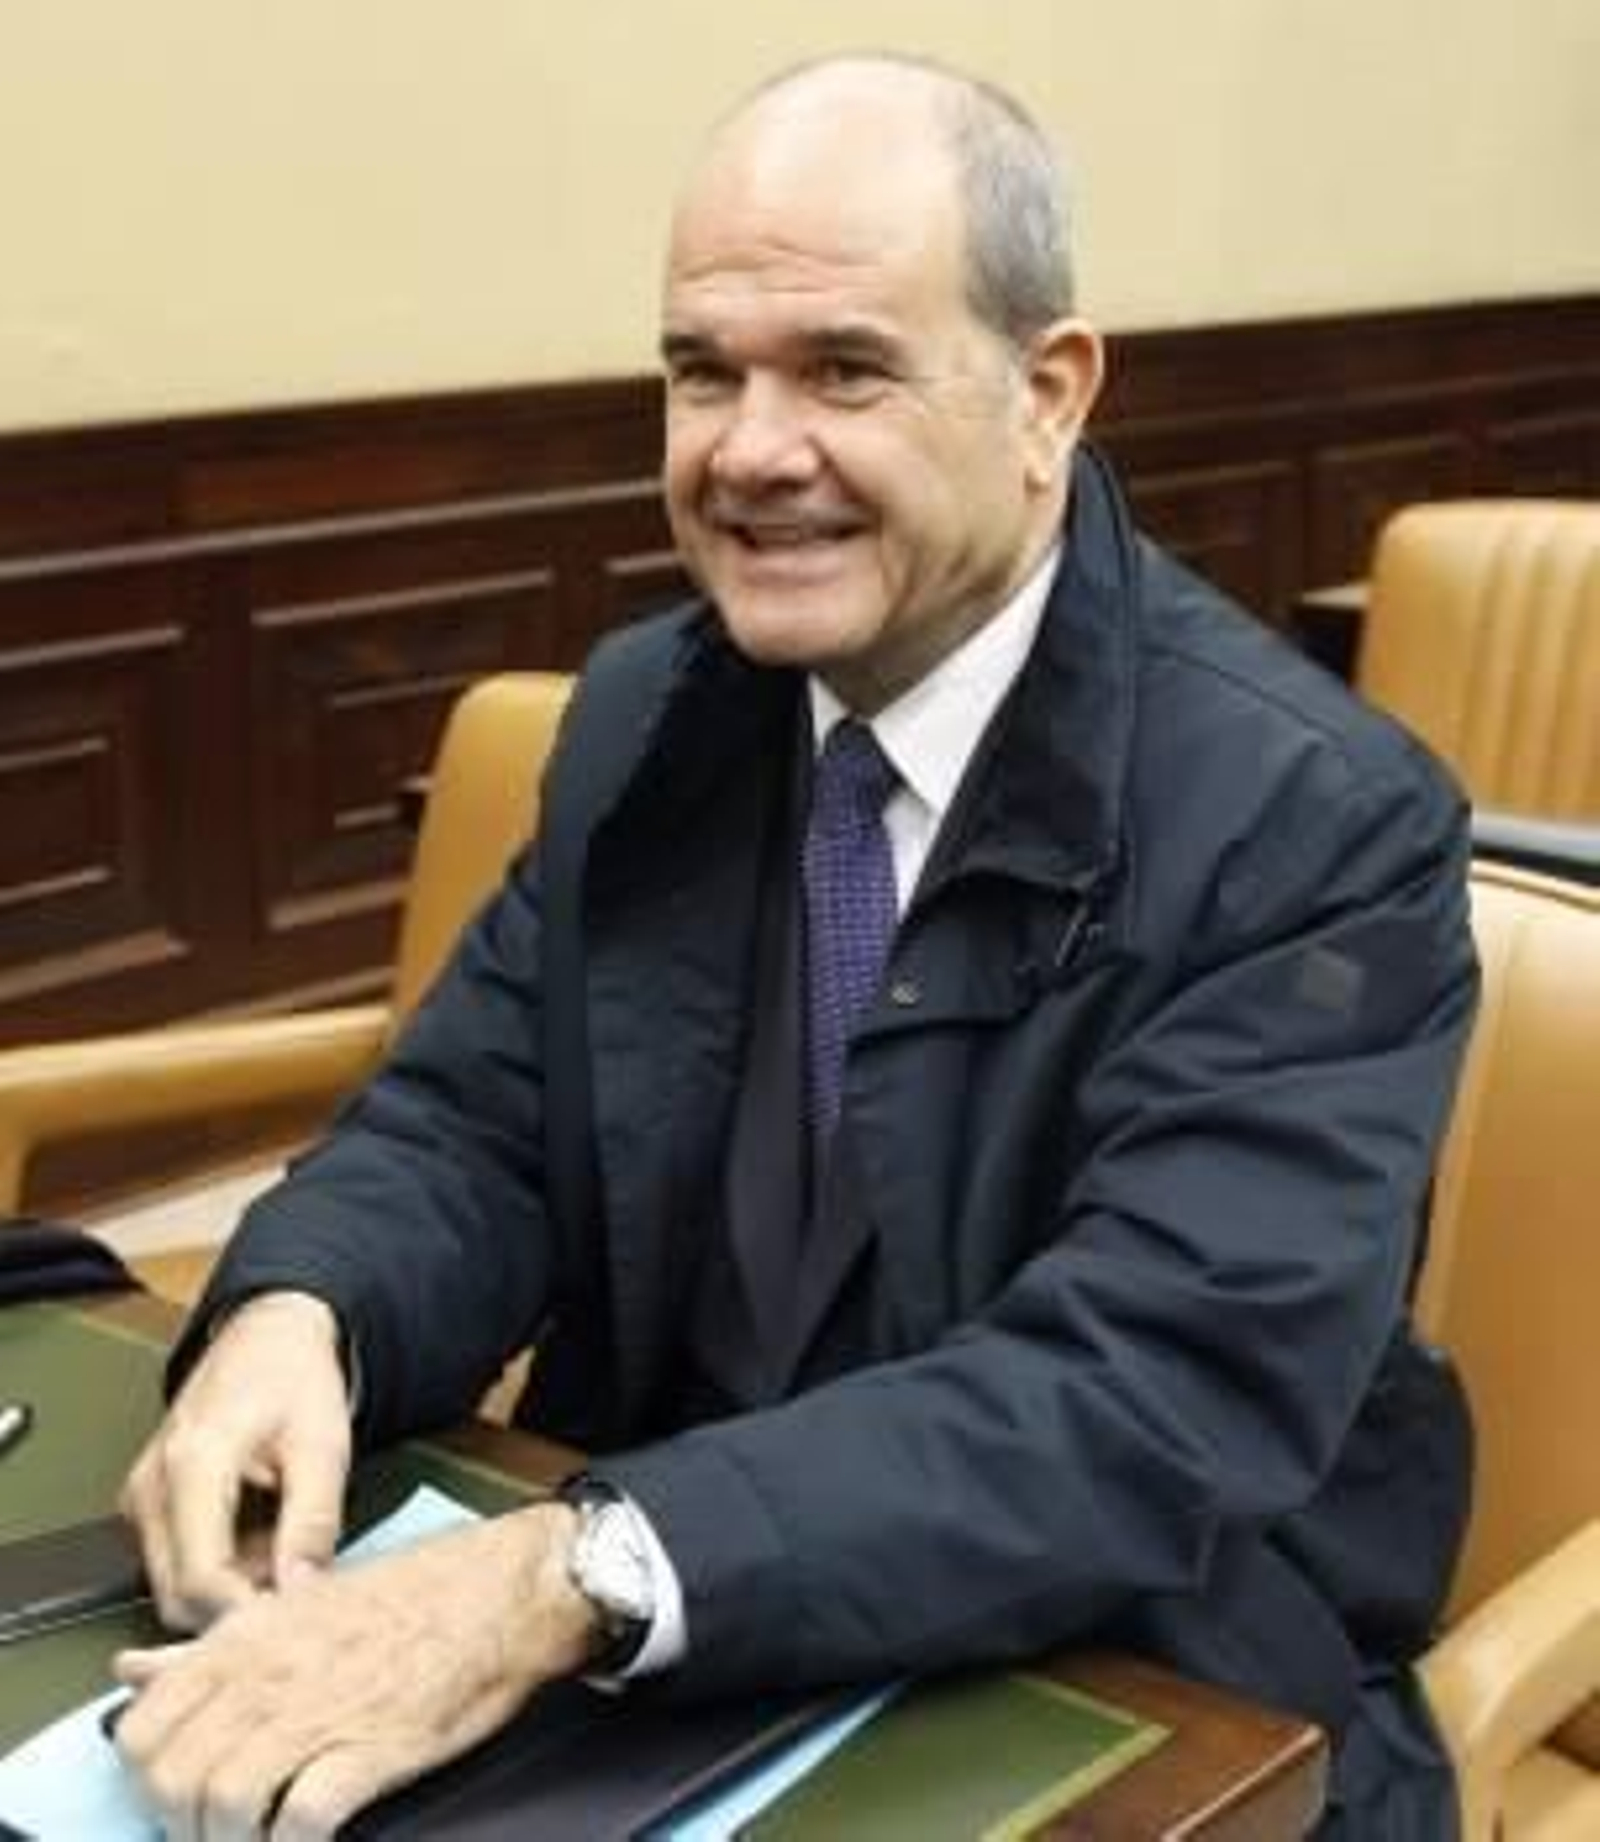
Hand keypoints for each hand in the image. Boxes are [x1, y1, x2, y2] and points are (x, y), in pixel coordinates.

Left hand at [112, 1503, 595, 1841]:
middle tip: (215, 1833)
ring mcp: (317, 1713)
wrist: (501, 1591)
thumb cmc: (412, 1597)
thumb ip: (209, 1649)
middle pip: (172, 1780)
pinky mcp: (369, 1750)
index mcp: (245, 1640)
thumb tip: (134, 1669)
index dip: (150, 1776)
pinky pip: (299, 1822)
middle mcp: (268, 1676)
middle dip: (184, 1826)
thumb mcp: (296, 1606)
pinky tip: (305, 1841)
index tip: (176, 1793)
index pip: (142, 1730)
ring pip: (221, 1806)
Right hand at [120, 1291, 351, 1629]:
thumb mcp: (323, 1446)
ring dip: (230, 1588)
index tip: (289, 1624)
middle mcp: (151, 1486)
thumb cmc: (293, 1379)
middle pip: (177, 1595)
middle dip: (237, 1607)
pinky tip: (259, 1538)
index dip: (246, 1614)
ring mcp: (141, 1497)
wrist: (269, 1336)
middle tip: (295, 1587)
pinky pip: (173, 1564)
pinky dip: (219, 1568)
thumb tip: (303, 1590)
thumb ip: (312, 1523)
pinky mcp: (146, 1505)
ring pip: (173, 1586)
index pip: (200, 1578)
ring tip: (282, 1547)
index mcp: (193, 1463)